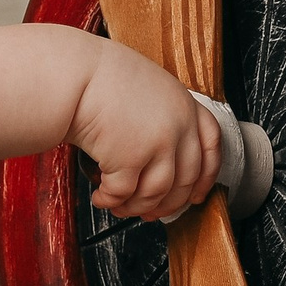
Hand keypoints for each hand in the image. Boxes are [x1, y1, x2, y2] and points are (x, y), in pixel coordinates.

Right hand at [71, 42, 224, 220]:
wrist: (73, 74)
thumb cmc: (99, 77)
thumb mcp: (148, 87)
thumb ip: (163, 117)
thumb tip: (161, 157)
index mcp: (185, 105)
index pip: (212, 146)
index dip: (206, 177)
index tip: (196, 195)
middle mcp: (178, 126)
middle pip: (185, 180)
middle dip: (166, 204)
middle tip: (149, 211)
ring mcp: (157, 143)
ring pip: (156, 193)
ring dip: (136, 206)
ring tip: (119, 205)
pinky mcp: (130, 159)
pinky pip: (124, 193)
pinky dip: (111, 201)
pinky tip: (101, 197)